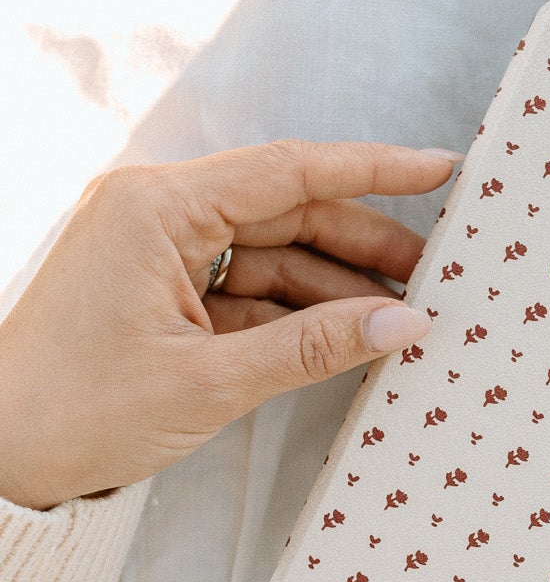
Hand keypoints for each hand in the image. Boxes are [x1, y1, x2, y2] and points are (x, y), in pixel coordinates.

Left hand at [0, 140, 456, 509]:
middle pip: (286, 210)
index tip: (441, 170)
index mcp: (158, 207)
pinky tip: (345, 336)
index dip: (374, 170)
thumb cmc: (75, 411)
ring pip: (270, 252)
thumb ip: (313, 347)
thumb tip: (403, 322)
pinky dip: (292, 312)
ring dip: (332, 285)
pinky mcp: (154, 290)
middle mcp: (155, 212)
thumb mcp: (209, 382)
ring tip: (400, 316)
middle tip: (435, 273)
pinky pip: (242, 287)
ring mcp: (153, 250)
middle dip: (362, 243)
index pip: (290, 171)